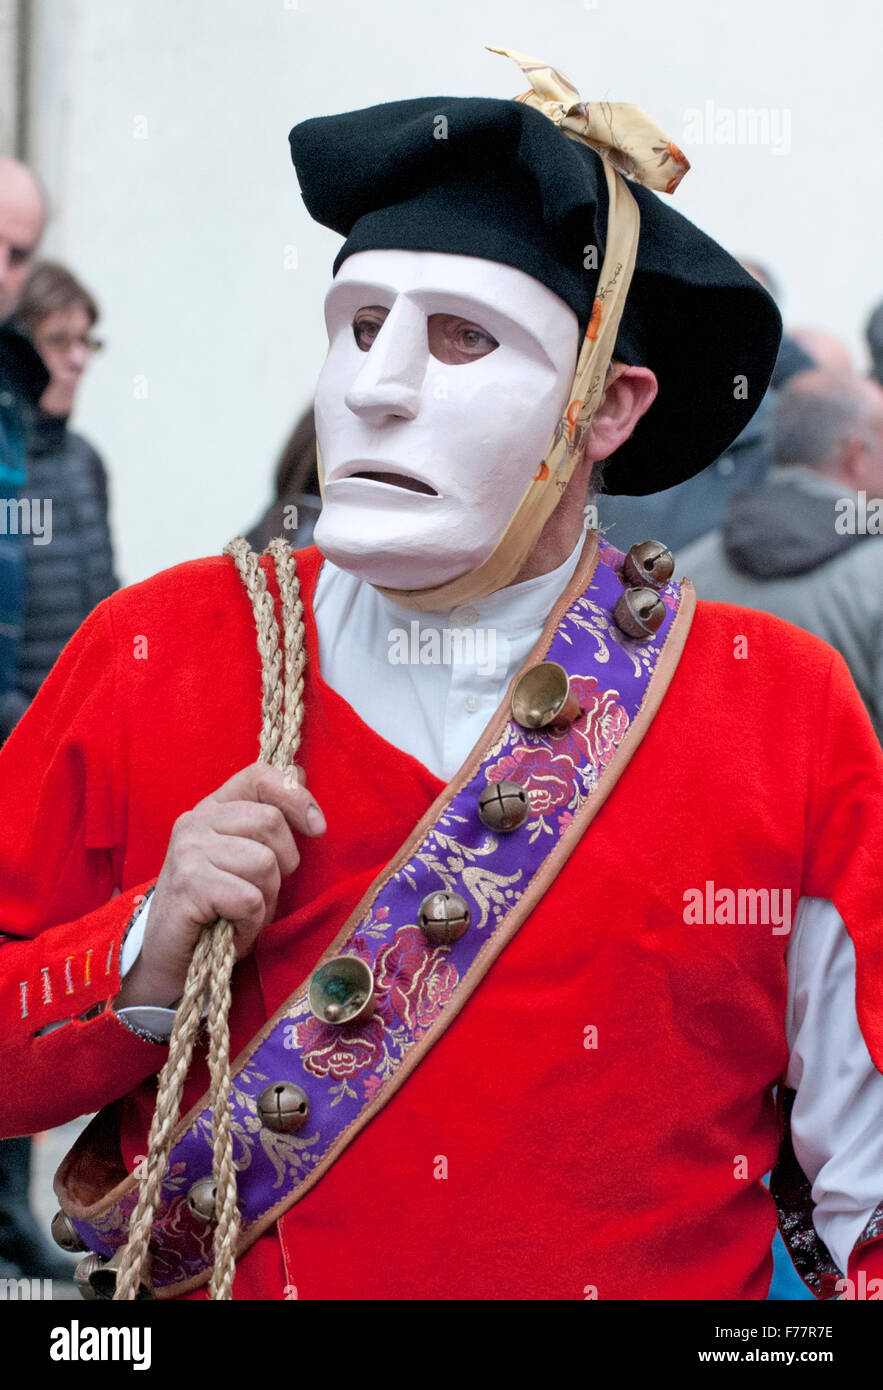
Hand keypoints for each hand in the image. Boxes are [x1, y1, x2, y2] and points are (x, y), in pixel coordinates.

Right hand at [113, 761, 324, 1008]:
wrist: (166, 957)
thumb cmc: (214, 908)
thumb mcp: (243, 857)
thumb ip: (267, 820)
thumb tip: (299, 772)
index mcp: (212, 808)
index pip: (259, 775)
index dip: (296, 796)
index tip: (317, 828)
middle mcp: (196, 821)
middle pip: (271, 822)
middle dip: (282, 866)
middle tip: (260, 893)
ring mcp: (188, 851)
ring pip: (264, 863)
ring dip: (265, 901)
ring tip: (241, 915)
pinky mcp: (188, 885)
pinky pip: (249, 899)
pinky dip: (250, 924)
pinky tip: (231, 931)